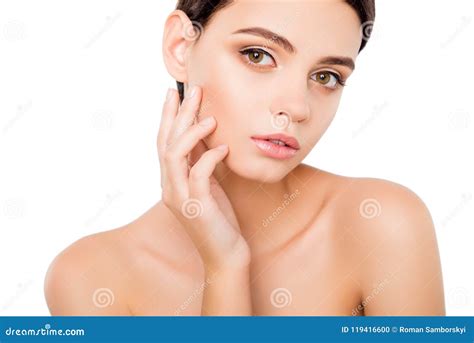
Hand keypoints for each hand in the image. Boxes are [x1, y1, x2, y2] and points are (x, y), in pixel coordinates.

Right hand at [157, 85, 249, 268]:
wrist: (225, 255)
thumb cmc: (218, 218)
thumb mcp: (209, 185)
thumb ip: (201, 162)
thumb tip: (206, 134)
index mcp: (171, 180)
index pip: (164, 142)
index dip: (168, 116)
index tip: (174, 92)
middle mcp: (170, 187)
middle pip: (166, 142)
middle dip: (179, 114)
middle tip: (193, 90)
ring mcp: (180, 198)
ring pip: (174, 156)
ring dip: (191, 133)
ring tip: (210, 117)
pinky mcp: (196, 207)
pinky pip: (198, 175)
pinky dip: (209, 158)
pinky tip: (224, 147)